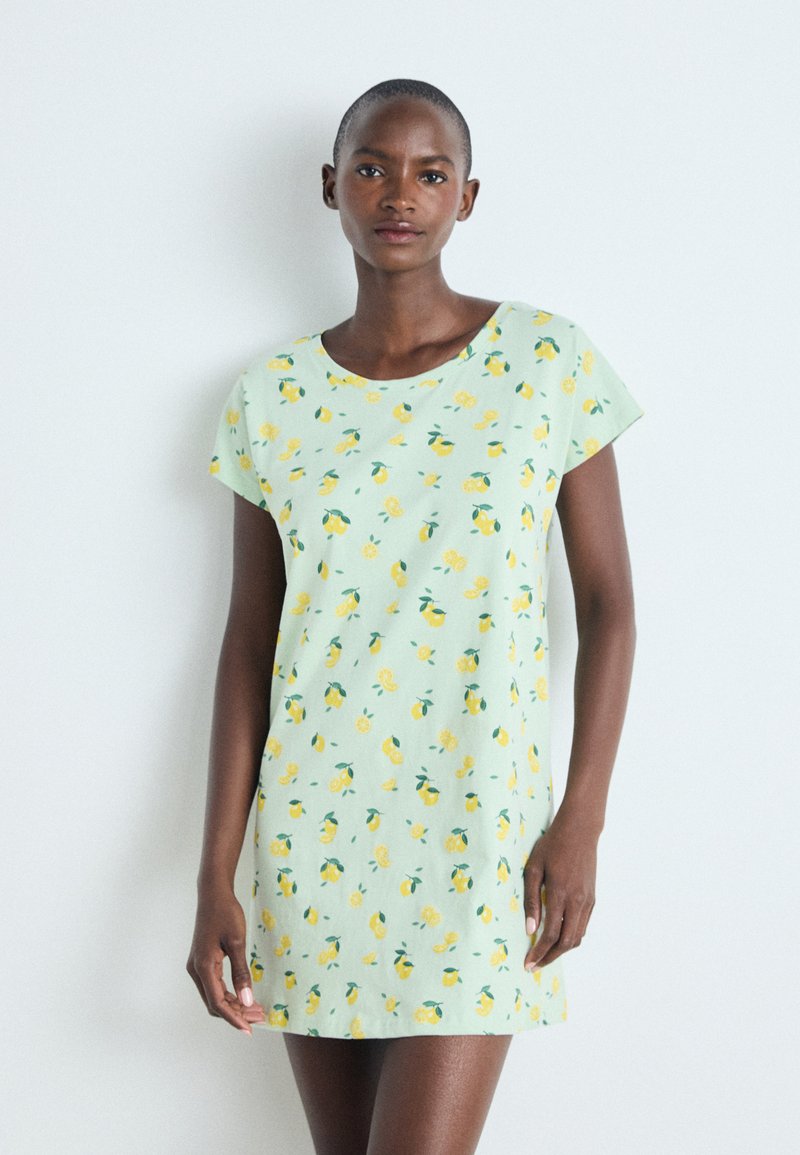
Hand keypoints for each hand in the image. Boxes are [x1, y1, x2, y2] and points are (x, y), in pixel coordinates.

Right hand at [186, 887, 265, 1033]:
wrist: (213, 893)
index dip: (234, 1018)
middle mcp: (196, 970)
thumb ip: (241, 973)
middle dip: (237, 1013)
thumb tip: (248, 1001)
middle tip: (260, 1017)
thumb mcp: (237, 942)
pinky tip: (245, 995)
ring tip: (257, 1010)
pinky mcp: (203, 961)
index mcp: (203, 967)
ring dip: (234, 1005)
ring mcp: (197, 967)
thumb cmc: (226, 913)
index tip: (250, 1029)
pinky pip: (215, 985)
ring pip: (214, 996)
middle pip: (214, 1003)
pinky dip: (229, 994)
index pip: (217, 1003)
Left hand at [522, 809, 598, 971]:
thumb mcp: (533, 868)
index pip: (551, 934)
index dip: (539, 952)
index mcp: (561, 894)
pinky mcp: (592, 898)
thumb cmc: (552, 845)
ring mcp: (588, 901)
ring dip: (561, 950)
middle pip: (567, 942)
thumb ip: (531, 900)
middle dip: (550, 958)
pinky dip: (571, 937)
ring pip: (577, 937)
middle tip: (535, 966)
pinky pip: (583, 926)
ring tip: (545, 954)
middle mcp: (578, 901)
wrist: (580, 830)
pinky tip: (559, 937)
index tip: (528, 963)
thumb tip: (529, 929)